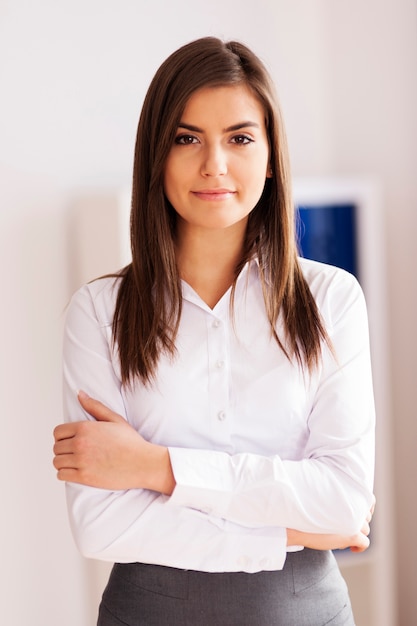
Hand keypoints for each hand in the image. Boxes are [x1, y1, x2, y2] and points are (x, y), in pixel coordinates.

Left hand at [53, 391, 174, 493]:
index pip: (58, 432)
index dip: (62, 436)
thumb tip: (79, 393)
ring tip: (74, 461)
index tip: (71, 440)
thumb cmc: (130, 441)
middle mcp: (80, 443)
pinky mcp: (84, 477)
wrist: (142, 463)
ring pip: (56, 462)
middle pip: (56, 447)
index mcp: (85, 428)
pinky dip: (65, 473)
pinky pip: (61, 475)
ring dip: (63, 462)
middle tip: (75, 452)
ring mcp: (81, 461)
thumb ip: (94, 406)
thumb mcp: (114, 419)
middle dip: (63, 449)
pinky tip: (76, 471)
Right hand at [287, 498, 374, 552]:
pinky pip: (365, 543)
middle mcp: (355, 506)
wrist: (296, 522)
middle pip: (366, 517)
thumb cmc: (305, 510)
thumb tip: (348, 509)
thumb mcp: (322, 498)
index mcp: (349, 494)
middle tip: (344, 526)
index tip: (357, 515)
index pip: (370, 501)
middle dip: (359, 522)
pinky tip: (351, 549)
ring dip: (357, 533)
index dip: (366, 509)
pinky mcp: (353, 534)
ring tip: (343, 535)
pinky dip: (359, 547)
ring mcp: (355, 520)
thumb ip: (337, 500)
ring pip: (365, 530)